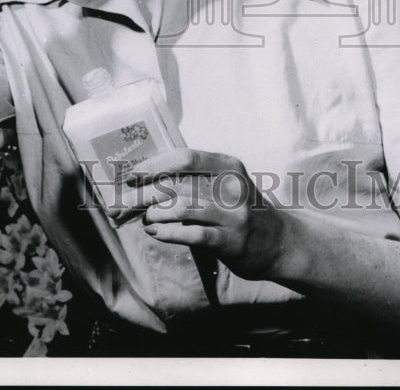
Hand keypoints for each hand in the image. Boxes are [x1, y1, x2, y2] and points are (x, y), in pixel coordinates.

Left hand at [120, 149, 288, 281]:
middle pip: (177, 185)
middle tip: (120, 205)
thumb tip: (146, 181)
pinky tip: (156, 233)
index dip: (154, 165)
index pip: (185, 158)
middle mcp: (232, 186)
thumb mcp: (226, 185)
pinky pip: (192, 234)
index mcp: (228, 165)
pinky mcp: (232, 240)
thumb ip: (196, 180)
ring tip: (144, 220)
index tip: (130, 175)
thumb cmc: (241, 210)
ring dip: (154, 215)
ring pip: (181, 208)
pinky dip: (168, 233)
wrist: (279, 241)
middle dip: (143, 195)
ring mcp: (234, 214)